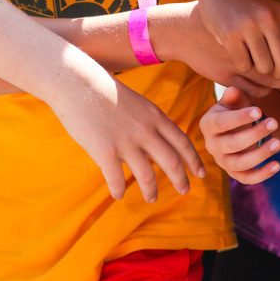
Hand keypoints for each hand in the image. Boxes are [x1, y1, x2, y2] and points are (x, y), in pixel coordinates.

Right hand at [48, 55, 204, 202]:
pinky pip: (116, 179)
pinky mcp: (104, 151)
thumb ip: (149, 123)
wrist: (79, 82)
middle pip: (172, 161)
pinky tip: (118, 196)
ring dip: (151, 190)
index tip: (201, 173)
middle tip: (185, 191)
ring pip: (148, 175)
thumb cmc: (105, 92)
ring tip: (152, 198)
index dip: (194, 160)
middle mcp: (146, 130)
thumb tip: (158, 146)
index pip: (182, 142)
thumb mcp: (137, 104)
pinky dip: (119, 191)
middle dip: (181, 179)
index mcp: (155, 116)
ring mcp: (126, 141)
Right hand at [198, 86, 279, 183]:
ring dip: (261, 154)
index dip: (240, 117)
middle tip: (274, 122)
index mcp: (208, 125)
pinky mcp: (233, 173)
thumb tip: (233, 91)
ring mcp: (222, 161)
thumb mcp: (231, 100)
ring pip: (240, 163)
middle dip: (255, 134)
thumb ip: (232, 96)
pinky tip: (277, 165)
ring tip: (279, 142)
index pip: (222, 123)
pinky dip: (262, 174)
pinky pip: (247, 178)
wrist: (231, 127)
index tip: (259, 110)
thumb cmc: (232, 110)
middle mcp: (212, 145)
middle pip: (232, 144)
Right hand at [199, 0, 279, 81]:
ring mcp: (249, 26)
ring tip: (255, 59)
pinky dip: (243, 65)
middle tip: (272, 69)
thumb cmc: (255, 5)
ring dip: (260, 69)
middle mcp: (270, 19)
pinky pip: (244, 65)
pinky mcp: (229, 34)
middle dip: (279, 74)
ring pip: (264, 68)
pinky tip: (240, 53)